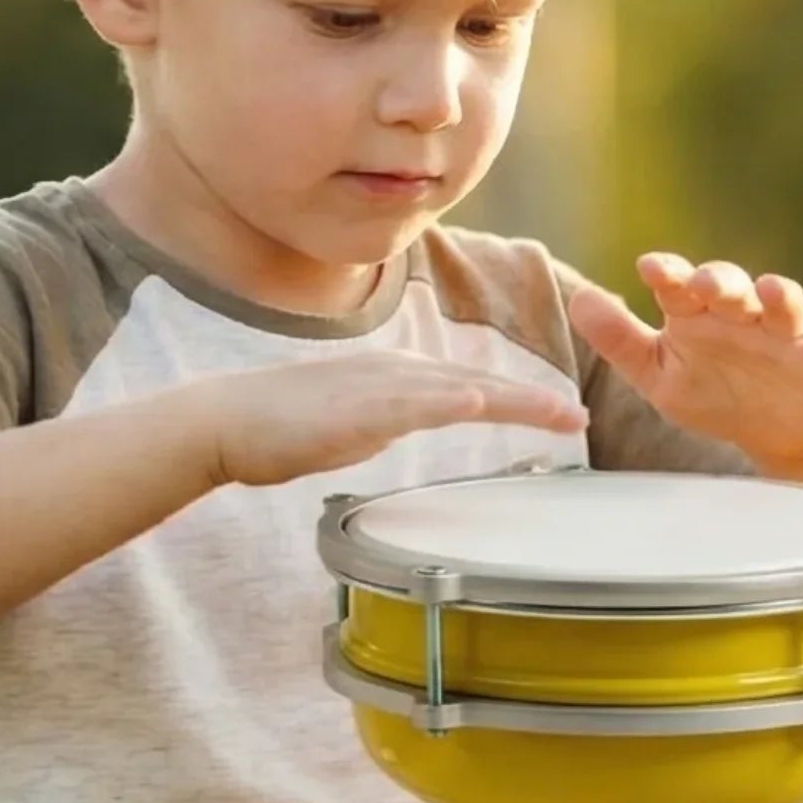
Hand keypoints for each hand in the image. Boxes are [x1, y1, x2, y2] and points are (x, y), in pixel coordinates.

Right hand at [204, 352, 585, 489]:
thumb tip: (402, 427)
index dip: (519, 398)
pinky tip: (483, 402)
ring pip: (460, 389)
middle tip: (580, 416)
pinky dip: (452, 402)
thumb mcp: (348, 427)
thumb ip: (382, 424)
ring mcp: (377, 386)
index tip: (560, 413)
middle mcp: (395, 373)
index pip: (470, 386)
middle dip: (534, 400)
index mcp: (395, 378)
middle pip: (479, 384)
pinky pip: (414, 403)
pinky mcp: (355, 406)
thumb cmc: (276, 430)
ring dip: (514, 401)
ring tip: (560, 415)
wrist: (222, 422)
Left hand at [567, 253, 802, 468]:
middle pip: (732, 285)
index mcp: (697, 315)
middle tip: (703, 284)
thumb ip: (620, 341)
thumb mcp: (659, 376)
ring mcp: (785, 334)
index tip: (650, 268)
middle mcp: (741, 315)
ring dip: (778, 296)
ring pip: (784, 304)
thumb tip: (576, 300)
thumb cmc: (713, 393)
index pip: (678, 285)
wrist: (776, 434)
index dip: (668, 273)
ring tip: (769, 291)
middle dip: (719, 281)